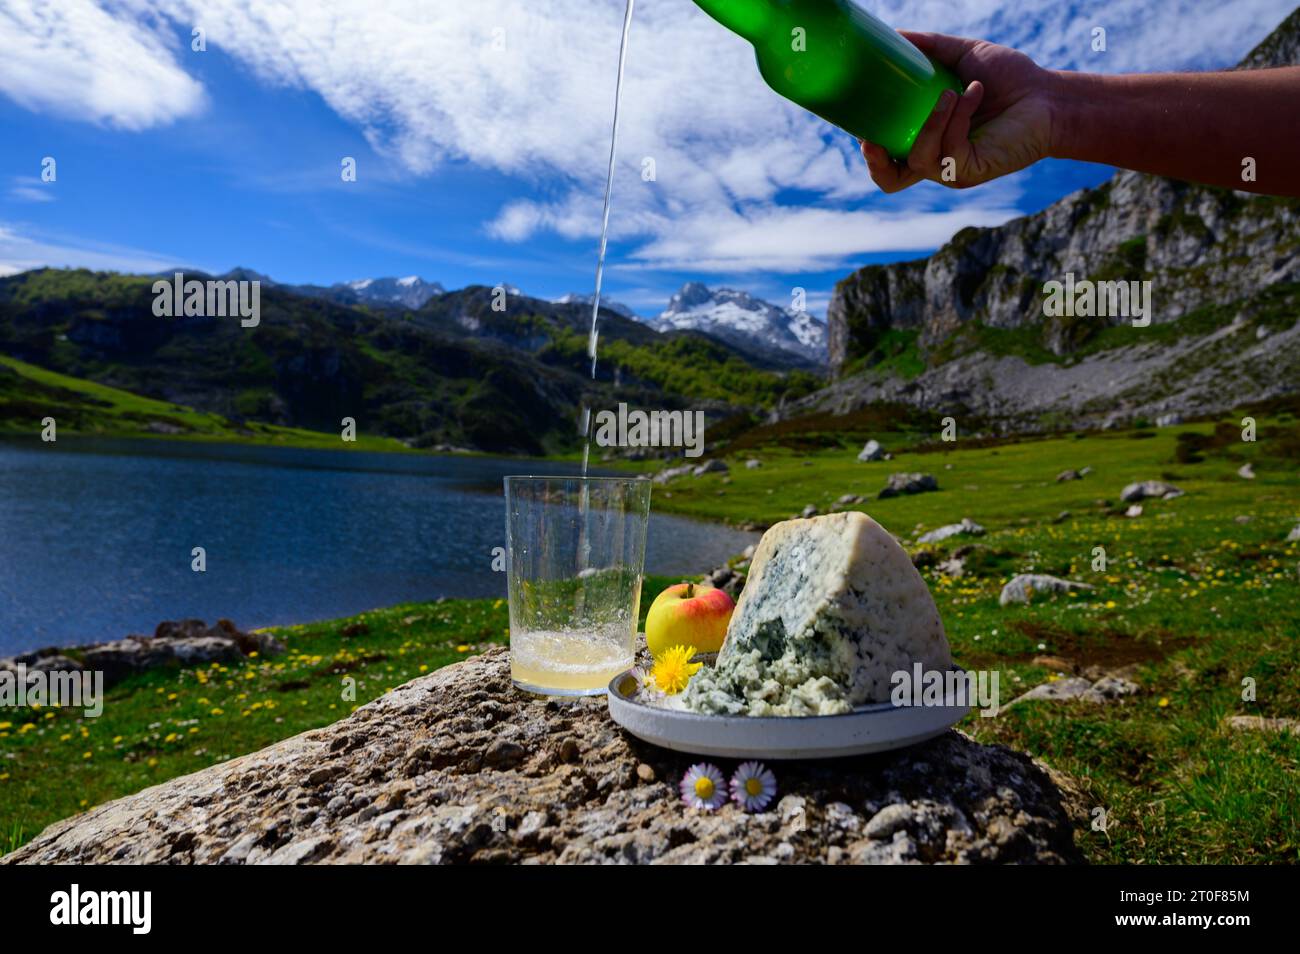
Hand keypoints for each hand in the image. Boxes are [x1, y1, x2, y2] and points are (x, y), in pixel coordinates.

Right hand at [859, 32, 1057, 192]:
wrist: (1049, 96)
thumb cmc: (1010, 79)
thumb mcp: (964, 57)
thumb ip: (930, 48)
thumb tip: (894, 35)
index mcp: (929, 140)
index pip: (889, 161)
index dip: (870, 153)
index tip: (861, 129)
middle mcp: (938, 161)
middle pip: (890, 181)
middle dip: (876, 162)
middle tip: (872, 138)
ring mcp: (954, 170)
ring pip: (920, 158)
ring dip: (931, 121)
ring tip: (950, 91)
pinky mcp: (972, 170)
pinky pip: (949, 148)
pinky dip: (956, 116)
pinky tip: (974, 93)